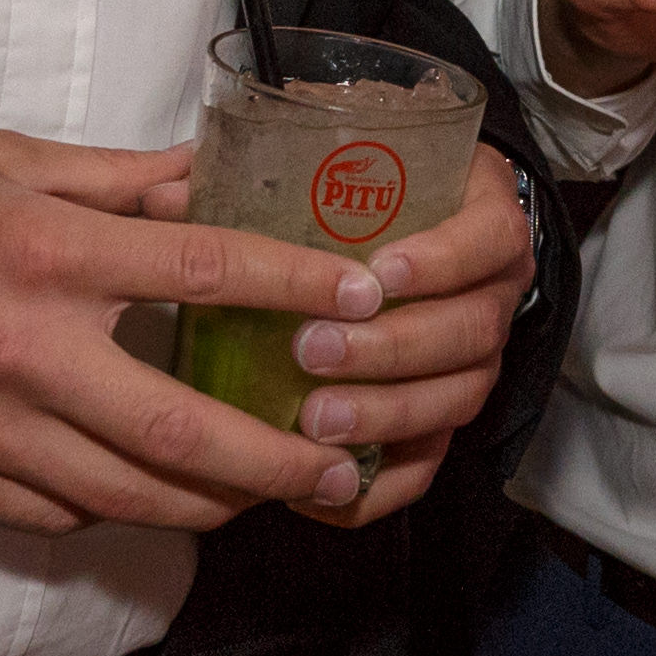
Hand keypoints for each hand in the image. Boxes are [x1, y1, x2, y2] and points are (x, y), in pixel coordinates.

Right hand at [0, 132, 382, 532]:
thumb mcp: (2, 161)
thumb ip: (116, 180)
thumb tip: (207, 175)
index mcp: (43, 253)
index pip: (202, 270)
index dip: (295, 286)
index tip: (362, 294)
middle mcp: (23, 351)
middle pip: (180, 428)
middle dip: (276, 456)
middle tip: (341, 461)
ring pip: (129, 496)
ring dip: (214, 503)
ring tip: (274, 492)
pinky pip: (61, 516)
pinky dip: (124, 513)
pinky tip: (166, 499)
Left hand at [145, 148, 538, 527]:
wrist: (413, 235)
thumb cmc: (374, 197)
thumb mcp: (344, 167)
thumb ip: (270, 175)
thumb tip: (164, 197)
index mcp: (482, 219)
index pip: (491, 238)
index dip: (443, 259)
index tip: (379, 272)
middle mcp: (492, 295)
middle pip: (472, 330)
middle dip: (393, 346)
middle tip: (314, 349)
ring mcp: (476, 363)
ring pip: (456, 399)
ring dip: (387, 414)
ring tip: (314, 421)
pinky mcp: (442, 419)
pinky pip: (427, 466)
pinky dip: (378, 487)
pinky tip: (322, 489)